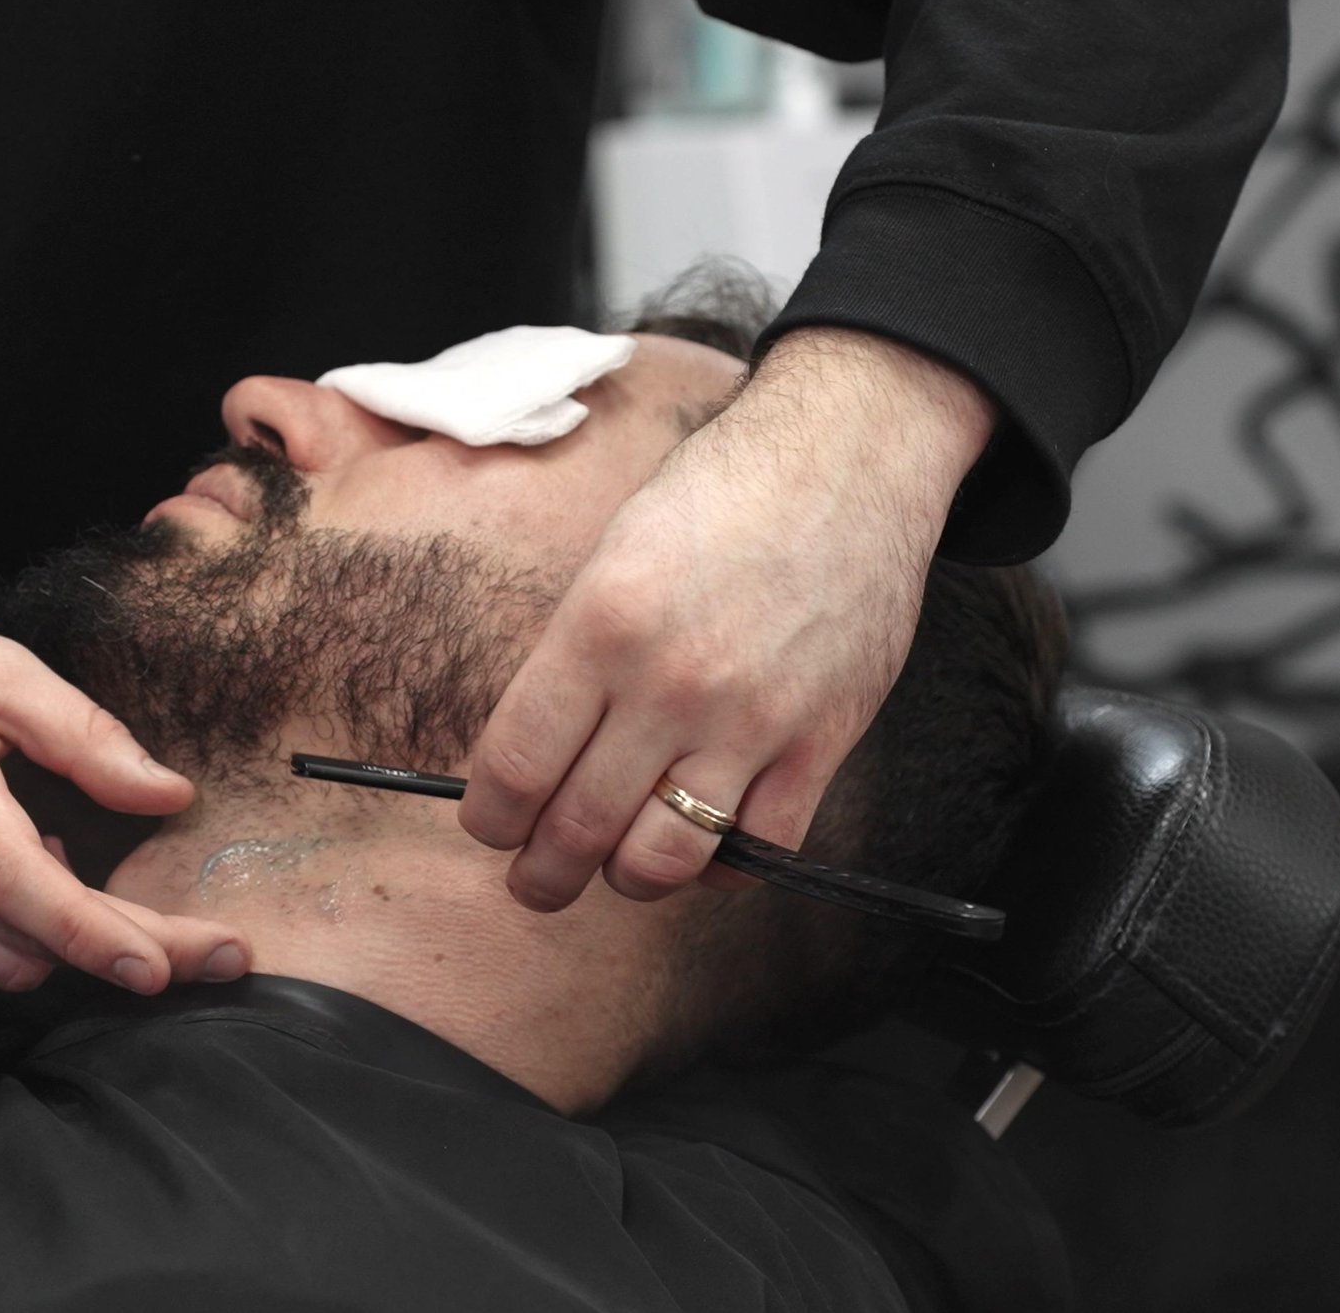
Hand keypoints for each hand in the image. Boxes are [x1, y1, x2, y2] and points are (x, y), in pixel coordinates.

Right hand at [0, 594, 249, 991]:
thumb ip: (89, 737)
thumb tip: (169, 796)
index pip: (19, 887)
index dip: (96, 935)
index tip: (164, 966)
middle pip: (28, 942)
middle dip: (128, 952)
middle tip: (211, 950)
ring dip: (61, 943)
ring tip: (67, 865)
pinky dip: (1, 941)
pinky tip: (8, 881)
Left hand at [458, 326, 994, 908]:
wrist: (847, 458)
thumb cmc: (724, 494)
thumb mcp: (616, 553)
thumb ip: (577, 655)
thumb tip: (538, 750)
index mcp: (602, 625)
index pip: (516, 766)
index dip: (491, 819)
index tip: (492, 827)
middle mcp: (671, 682)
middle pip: (579, 827)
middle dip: (543, 873)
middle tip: (537, 880)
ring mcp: (751, 719)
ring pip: (664, 859)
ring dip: (628, 881)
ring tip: (618, 871)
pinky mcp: (821, 739)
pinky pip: (761, 847)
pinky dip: (724, 865)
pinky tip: (707, 846)